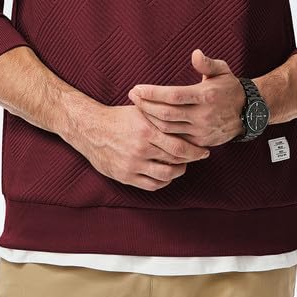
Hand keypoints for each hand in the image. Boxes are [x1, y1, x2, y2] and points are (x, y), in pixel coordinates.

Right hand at [78, 103, 211, 191]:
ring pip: (165, 175)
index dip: (195, 150)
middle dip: (190, 160)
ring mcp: (133, 164)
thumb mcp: (141, 110)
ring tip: (182, 166)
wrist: (92, 130)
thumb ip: (161, 114)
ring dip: (178, 172)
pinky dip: (163, 182)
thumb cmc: (119, 118)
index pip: (179, 145)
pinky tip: (167, 175)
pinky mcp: (126, 176)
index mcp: (147, 130)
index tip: (204, 150)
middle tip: (198, 157)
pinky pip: (151, 185)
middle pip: (175, 161)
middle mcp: (141, 149)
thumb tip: (187, 112)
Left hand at [128, 49, 245, 146]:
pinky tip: (150, 122)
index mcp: (206, 96)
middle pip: (167, 114)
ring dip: (150, 118)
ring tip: (137, 107)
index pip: (174, 96)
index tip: (137, 88)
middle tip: (132, 95)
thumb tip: (195, 54)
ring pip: (169, 129)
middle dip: (146, 105)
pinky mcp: (200, 142)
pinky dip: (161, 132)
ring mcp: (201, 131)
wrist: (248, 113)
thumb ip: (207, 63)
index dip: (153, 93)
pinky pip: (176, 139)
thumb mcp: (222, 70)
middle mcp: (203, 115)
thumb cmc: (229, 87)